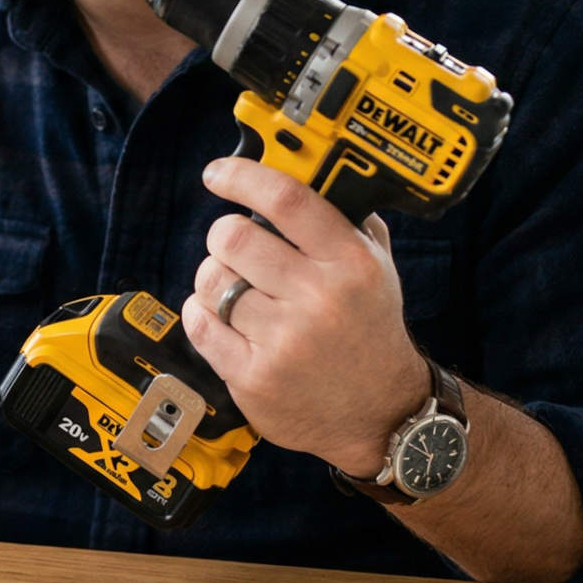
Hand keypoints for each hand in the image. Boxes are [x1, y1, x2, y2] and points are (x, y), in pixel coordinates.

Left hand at [183, 157, 429, 476]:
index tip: (220, 173)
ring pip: (211, 281)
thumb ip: (344, 219)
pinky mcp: (254, 378)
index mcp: (350, 264)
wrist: (382, 414)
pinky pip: (200, 324)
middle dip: (224, 236)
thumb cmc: (370, 331)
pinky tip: (223, 318)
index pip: (286, 199)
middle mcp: (318, 300)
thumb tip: (303, 169)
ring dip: (214, 280)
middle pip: (233, 237)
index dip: (242, 176)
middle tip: (234, 248)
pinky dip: (202, 315)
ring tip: (237, 291)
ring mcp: (284, 342)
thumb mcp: (377, 268)